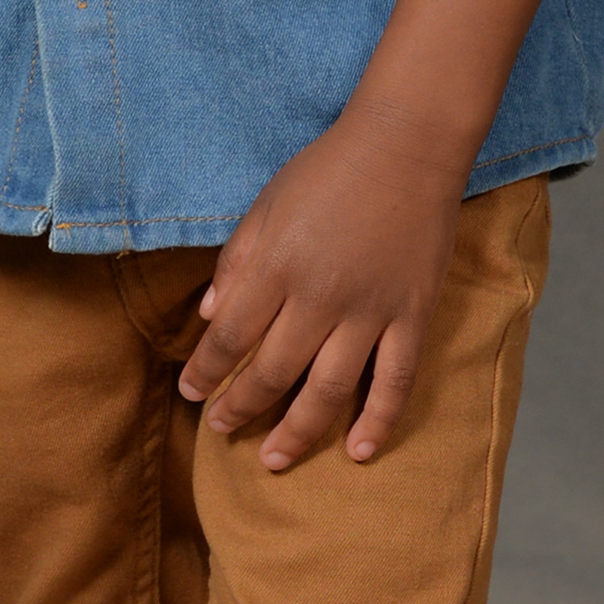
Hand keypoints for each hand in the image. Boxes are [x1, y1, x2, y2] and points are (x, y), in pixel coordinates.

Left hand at [177, 98, 469, 469]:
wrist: (407, 144)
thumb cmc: (329, 169)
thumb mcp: (266, 204)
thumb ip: (236, 260)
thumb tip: (206, 317)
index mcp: (277, 264)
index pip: (230, 335)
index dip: (206, 371)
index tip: (191, 394)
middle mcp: (319, 295)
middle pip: (272, 371)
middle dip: (240, 407)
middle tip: (221, 430)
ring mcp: (370, 310)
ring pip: (328, 390)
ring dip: (296, 432)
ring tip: (272, 459)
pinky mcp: (412, 315)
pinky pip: (395, 380)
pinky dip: (378, 421)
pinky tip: (359, 451)